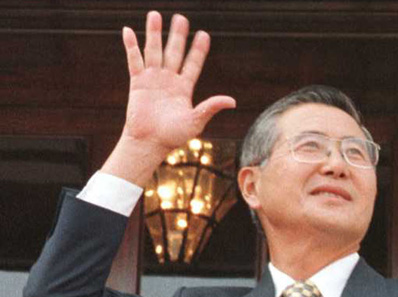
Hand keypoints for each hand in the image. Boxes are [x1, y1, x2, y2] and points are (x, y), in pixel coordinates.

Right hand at [102, 11, 235, 185]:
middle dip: (178, 35)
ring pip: (154, 51)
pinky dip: (131, 46)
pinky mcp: (137, 82)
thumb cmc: (173, 136)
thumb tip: (232, 101)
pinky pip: (134, 60)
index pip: (193, 64)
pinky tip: (128, 31)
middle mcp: (169, 80)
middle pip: (174, 52)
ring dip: (154, 33)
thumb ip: (211, 107)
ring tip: (155, 15)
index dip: (198, 50)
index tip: (204, 35)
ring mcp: (152, 79)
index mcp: (184, 88)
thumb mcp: (196, 121)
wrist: (149, 143)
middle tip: (181, 18)